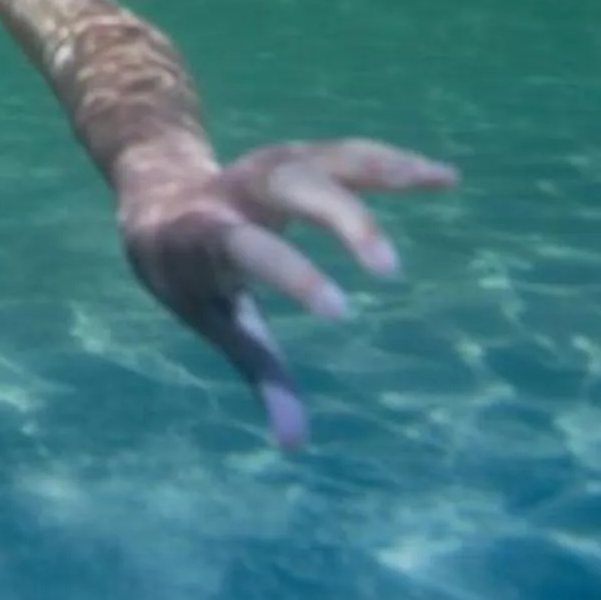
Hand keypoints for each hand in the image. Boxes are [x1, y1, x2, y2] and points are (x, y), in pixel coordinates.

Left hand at [117, 138, 458, 448]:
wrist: (157, 198)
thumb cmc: (187, 274)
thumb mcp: (212, 321)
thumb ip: (258, 372)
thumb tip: (294, 443)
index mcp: (203, 234)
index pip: (248, 249)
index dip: (293, 276)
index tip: (342, 311)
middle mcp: (236, 189)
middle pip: (287, 185)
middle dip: (340, 217)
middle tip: (389, 269)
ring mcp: (268, 165)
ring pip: (323, 157)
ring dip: (380, 169)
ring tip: (438, 181)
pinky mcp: (298, 156)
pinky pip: (345, 155)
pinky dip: (393, 163)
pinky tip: (443, 177)